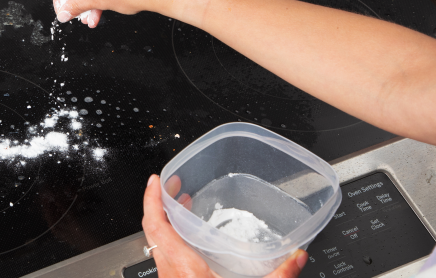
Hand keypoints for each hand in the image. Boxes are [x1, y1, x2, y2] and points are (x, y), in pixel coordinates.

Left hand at [142, 174, 308, 277]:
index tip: (155, 180)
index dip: (152, 198)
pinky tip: (193, 244)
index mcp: (182, 269)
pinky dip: (175, 243)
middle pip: (152, 230)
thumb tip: (297, 257)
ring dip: (167, 224)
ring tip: (183, 209)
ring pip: (158, 245)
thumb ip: (279, 276)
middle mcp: (169, 274)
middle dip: (160, 204)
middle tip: (173, 187)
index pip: (155, 224)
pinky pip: (167, 260)